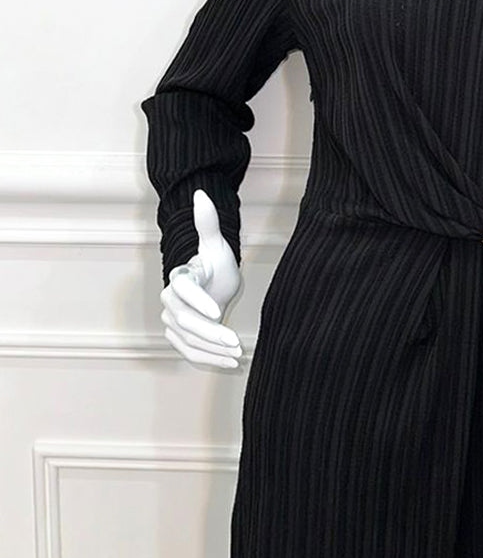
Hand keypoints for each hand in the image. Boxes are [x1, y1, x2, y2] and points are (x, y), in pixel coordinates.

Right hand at [159, 189, 243, 368]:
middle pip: (186, 320)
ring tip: (238, 353)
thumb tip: (201, 193)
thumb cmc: (216, 265)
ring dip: (212, 350)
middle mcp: (170, 301)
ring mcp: (172, 322)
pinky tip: (232, 363)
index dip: (197, 300)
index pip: (182, 290)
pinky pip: (190, 353)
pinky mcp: (178, 339)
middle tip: (236, 341)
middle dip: (211, 332)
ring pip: (188, 340)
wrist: (213, 286)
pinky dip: (210, 360)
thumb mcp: (217, 246)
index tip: (218, 312)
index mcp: (179, 277)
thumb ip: (208, 224)